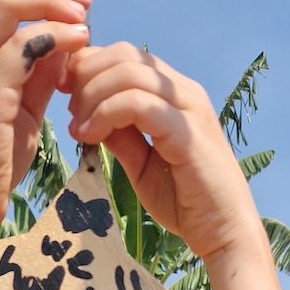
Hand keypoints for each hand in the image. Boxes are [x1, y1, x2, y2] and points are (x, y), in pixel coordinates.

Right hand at [0, 0, 91, 249]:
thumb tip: (65, 41)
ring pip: (8, 5)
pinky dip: (56, 38)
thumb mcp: (19, 109)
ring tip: (85, 18)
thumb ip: (38, 75)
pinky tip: (79, 43)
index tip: (76, 1)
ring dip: (54, 5)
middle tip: (85, 0)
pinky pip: (23, 48)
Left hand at [64, 44, 259, 264]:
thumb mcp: (142, 166)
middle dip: (87, 76)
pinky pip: (139, 104)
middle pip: (126, 55)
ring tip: (78, 129)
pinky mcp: (187, 132)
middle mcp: (184, 93)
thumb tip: (90, 115)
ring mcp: (189, 109)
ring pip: (130, 73)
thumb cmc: (187, 203)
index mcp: (175, 96)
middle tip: (69, 112)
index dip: (91, 67)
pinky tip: (91, 136)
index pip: (128, 58)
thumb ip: (121, 137)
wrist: (224, 234)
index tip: (66, 95)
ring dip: (93, 96)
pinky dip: (107, 114)